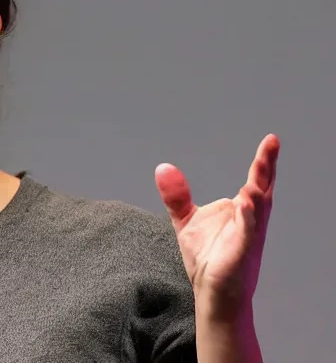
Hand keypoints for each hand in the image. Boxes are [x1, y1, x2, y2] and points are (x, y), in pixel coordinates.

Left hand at [155, 134, 279, 304]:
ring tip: (255, 178)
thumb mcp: (186, 220)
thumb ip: (177, 195)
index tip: (271, 140)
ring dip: (257, 194)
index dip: (263, 161)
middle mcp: (250, 220)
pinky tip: (245, 205)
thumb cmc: (208, 257)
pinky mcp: (240, 254)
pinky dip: (247, 220)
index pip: (255, 180)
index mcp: (242, 210)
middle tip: (271, 144)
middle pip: (261, 189)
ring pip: (257, 212)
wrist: (212, 293)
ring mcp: (247, 237)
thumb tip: (163, 167)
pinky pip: (246, 235)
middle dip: (266, 168)